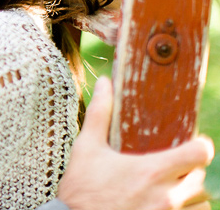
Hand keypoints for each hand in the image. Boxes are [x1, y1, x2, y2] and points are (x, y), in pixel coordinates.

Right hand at [58, 76, 213, 209]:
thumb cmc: (81, 188)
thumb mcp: (86, 147)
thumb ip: (99, 114)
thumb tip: (105, 83)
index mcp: (152, 171)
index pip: (199, 154)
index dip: (199, 146)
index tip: (191, 144)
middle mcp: (167, 196)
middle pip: (200, 179)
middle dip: (189, 171)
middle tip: (172, 167)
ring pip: (199, 203)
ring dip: (189, 194)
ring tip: (170, 189)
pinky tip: (163, 205)